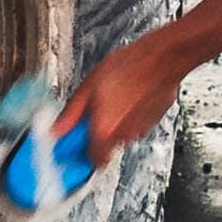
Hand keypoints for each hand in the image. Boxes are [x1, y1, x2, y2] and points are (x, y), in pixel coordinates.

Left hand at [63, 39, 183, 167]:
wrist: (163, 59)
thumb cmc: (129, 67)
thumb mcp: (89, 86)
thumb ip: (72, 113)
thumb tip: (58, 129)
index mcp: (105, 132)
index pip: (91, 163)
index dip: (81, 154)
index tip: (74, 142)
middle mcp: (124, 137)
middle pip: (105, 148)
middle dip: (96, 135)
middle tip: (90, 114)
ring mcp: (140, 130)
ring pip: (120, 136)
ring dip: (113, 124)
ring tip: (111, 98)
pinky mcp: (152, 122)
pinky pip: (134, 125)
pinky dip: (128, 117)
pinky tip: (127, 97)